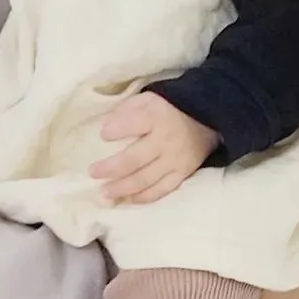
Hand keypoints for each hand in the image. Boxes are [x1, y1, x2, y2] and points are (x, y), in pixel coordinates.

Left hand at [91, 93, 218, 204]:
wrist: (205, 120)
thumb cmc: (168, 109)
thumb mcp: (148, 99)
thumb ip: (127, 109)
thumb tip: (105, 124)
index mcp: (157, 117)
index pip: (135, 123)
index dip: (117, 129)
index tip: (102, 135)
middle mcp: (166, 140)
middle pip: (135, 159)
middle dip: (110, 168)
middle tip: (92, 172)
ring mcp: (175, 160)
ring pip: (145, 179)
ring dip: (122, 188)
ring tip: (104, 192)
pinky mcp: (182, 174)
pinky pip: (161, 190)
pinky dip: (142, 198)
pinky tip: (126, 199)